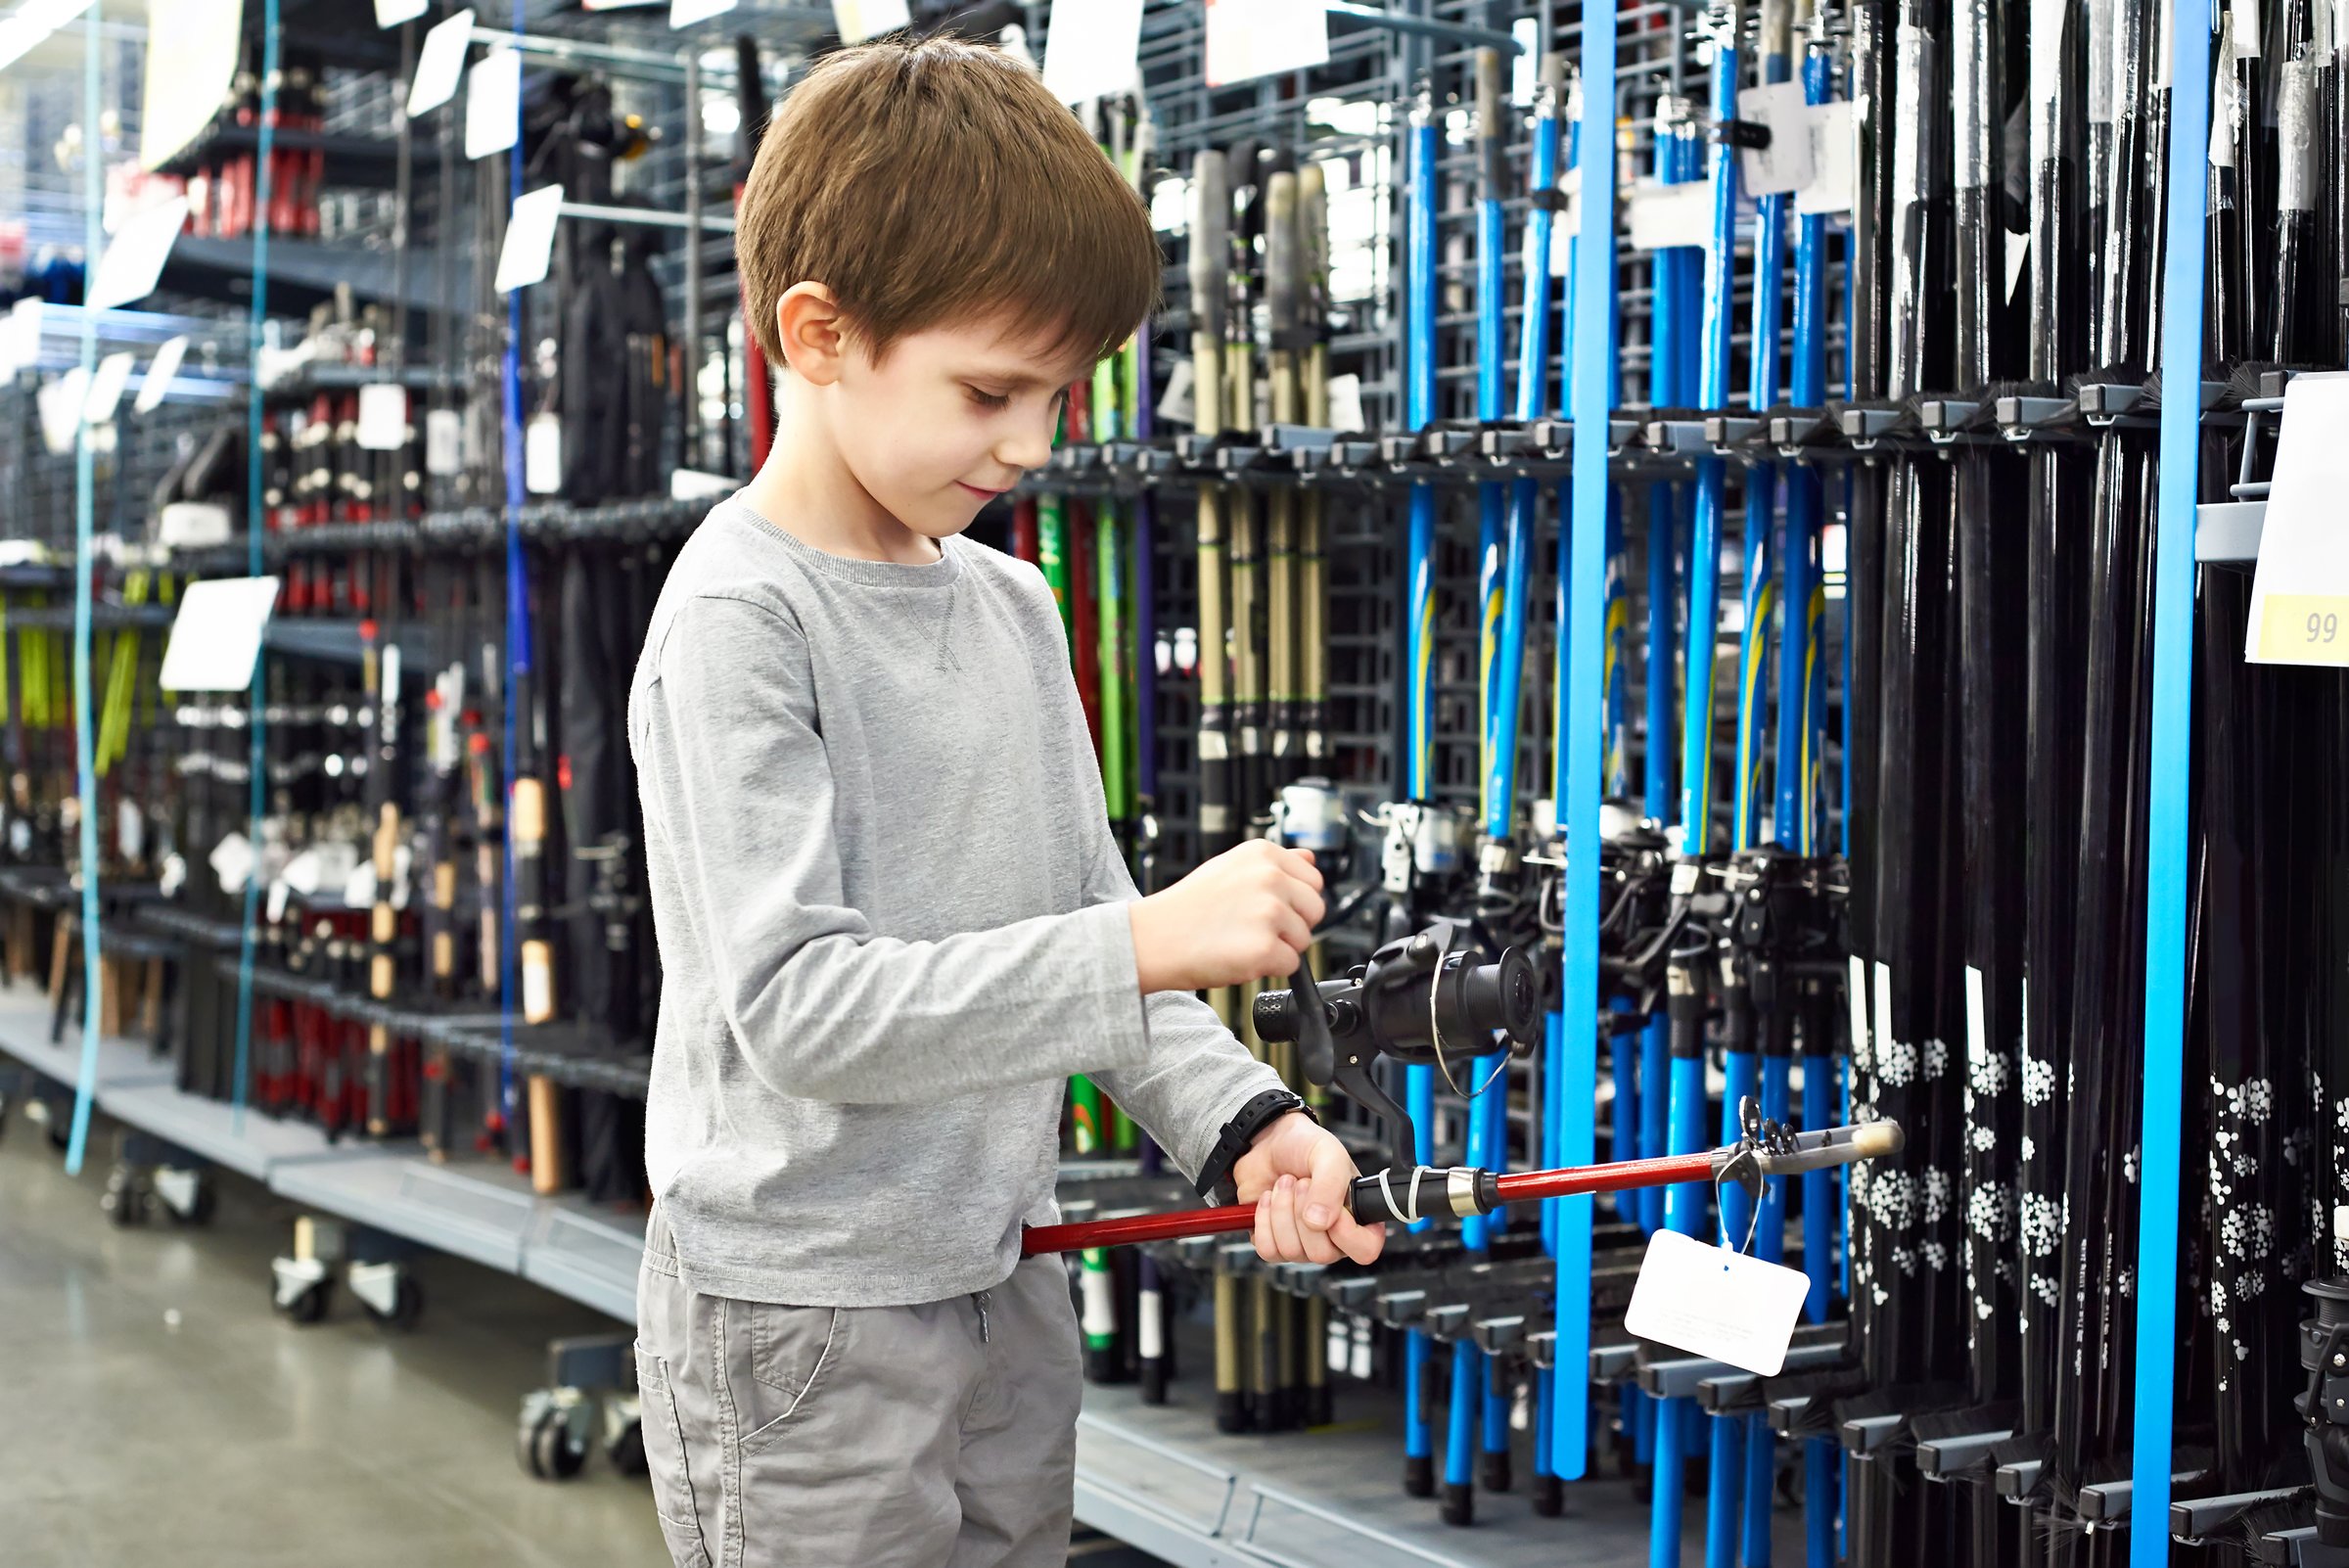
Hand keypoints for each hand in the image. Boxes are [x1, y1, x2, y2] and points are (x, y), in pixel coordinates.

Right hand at [1128, 839, 1325, 994]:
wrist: (1153, 938)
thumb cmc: (1188, 907)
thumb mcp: (1230, 867)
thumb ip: (1274, 863)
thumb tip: (1309, 858)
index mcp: (1263, 854)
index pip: (1313, 879)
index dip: (1294, 900)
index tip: (1268, 908)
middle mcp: (1270, 878)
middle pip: (1315, 910)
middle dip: (1292, 924)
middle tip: (1254, 928)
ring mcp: (1269, 912)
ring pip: (1304, 940)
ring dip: (1279, 947)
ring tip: (1241, 940)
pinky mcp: (1266, 948)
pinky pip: (1291, 965)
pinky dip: (1269, 968)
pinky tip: (1239, 956)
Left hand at [1236, 1112, 1385, 1266]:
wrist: (1266, 1141)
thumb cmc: (1304, 1146)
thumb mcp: (1328, 1153)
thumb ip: (1332, 1185)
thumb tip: (1319, 1222)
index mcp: (1356, 1217)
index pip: (1365, 1250)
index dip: (1347, 1234)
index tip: (1334, 1208)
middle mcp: (1331, 1237)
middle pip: (1322, 1254)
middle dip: (1304, 1212)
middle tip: (1302, 1183)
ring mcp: (1302, 1244)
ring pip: (1291, 1251)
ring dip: (1282, 1210)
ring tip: (1285, 1184)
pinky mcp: (1273, 1243)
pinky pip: (1267, 1249)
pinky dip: (1264, 1220)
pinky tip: (1269, 1199)